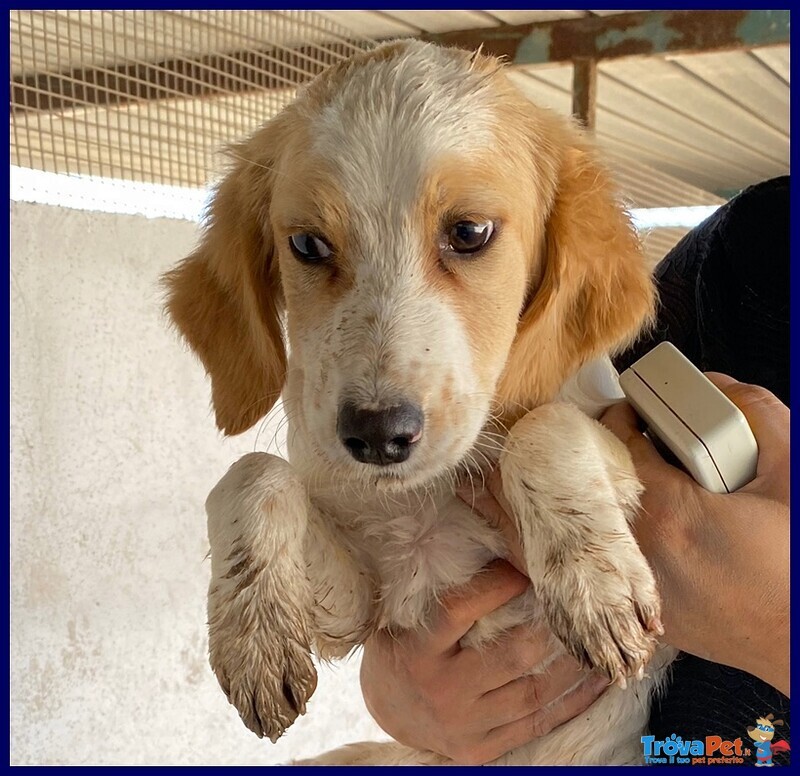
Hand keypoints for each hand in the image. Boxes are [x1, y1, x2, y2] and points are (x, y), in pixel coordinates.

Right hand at [360, 560, 607, 763]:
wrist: (386, 709)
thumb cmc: (403, 645)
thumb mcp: (407, 616)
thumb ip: (440, 590)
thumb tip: (491, 544)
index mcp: (418, 650)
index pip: (459, 610)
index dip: (495, 586)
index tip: (520, 568)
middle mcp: (441, 690)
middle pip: (510, 655)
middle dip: (548, 628)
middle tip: (572, 605)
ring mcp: (462, 725)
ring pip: (533, 693)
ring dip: (571, 666)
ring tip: (595, 642)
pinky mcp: (479, 750)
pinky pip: (537, 725)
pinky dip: (572, 703)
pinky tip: (596, 682)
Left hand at [601, 373, 788, 695]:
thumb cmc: (796, 564)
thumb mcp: (788, 477)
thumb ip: (756, 417)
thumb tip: (721, 386)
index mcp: (670, 510)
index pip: (617, 443)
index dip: (622, 418)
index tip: (634, 411)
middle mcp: (644, 550)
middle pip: (609, 482)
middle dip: (622, 457)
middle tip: (650, 449)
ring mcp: (644, 586)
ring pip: (613, 524)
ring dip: (627, 500)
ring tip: (662, 491)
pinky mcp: (653, 613)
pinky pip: (626, 563)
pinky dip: (635, 541)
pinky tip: (668, 534)